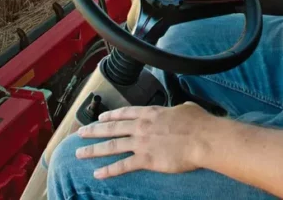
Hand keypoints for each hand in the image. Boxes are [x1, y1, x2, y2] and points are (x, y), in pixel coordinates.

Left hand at [75, 103, 215, 178]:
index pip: (125, 113)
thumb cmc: (199, 123)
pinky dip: (109, 170)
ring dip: (93, 150)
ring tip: (79, 152)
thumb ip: (176, 110)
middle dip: (93, 131)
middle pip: (112, 128)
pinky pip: (123, 166)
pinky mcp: (146, 160)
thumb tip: (180, 110)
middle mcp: (141, 126)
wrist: (203, 138)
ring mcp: (142, 143)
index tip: (100, 118)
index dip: (111, 115)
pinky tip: (98, 173)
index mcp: (151, 113)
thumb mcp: (186, 108)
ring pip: (112, 146)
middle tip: (80, 133)